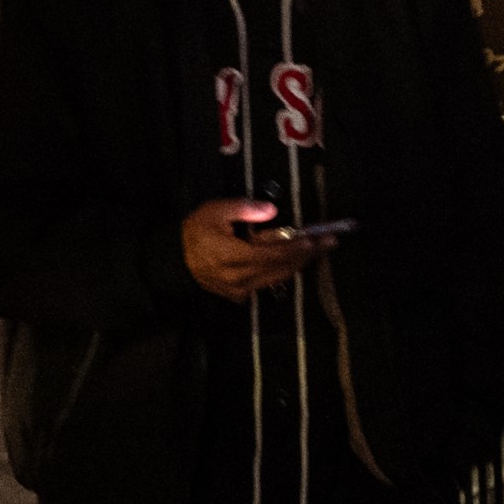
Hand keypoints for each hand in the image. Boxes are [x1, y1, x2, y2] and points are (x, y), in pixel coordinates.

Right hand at [181, 198, 322, 303]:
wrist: (174, 260)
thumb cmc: (195, 232)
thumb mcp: (215, 212)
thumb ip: (244, 209)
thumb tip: (271, 210)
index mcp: (234, 256)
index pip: (274, 253)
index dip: (297, 247)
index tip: (317, 239)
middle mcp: (240, 277)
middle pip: (281, 267)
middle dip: (307, 255)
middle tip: (329, 243)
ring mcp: (239, 289)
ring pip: (277, 277)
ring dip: (298, 264)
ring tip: (318, 250)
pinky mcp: (238, 295)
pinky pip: (266, 283)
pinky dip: (282, 271)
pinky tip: (295, 261)